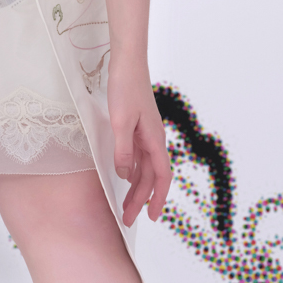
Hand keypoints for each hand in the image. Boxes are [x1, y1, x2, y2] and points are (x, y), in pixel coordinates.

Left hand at [107, 57, 171, 225]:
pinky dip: (133, 170)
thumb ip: (124, 151)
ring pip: (145, 168)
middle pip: (152, 177)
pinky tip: (124, 177)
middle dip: (142, 200)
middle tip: (128, 220)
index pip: (162, 177)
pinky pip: (138, 155)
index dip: (158, 199)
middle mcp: (154, 139)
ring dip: (137, 187)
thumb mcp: (120, 122)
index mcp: (155, 139)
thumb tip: (126, 176)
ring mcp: (146, 132)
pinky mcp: (137, 126)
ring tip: (125, 206)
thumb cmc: (126, 88)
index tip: (151, 218)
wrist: (128, 62)